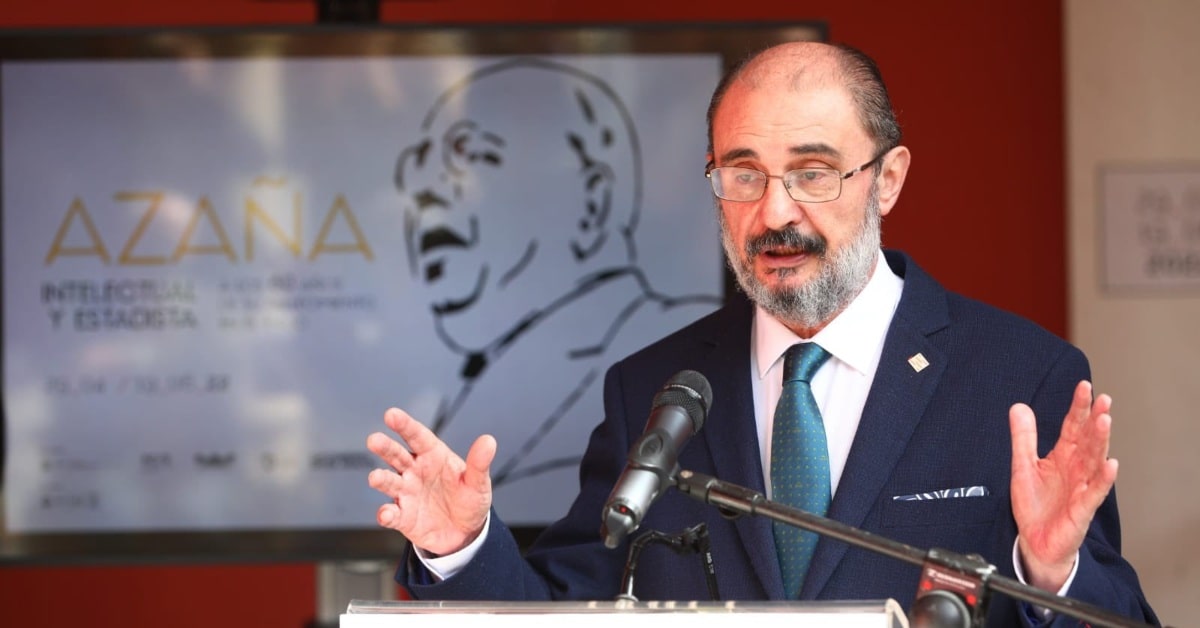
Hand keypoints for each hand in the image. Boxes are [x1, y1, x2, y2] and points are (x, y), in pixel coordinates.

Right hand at [367, 407, 496, 554]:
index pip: (417, 437)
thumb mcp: (478, 482)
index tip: (391, 414)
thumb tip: (489, 440)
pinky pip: (392, 514)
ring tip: (375, 478)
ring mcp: (407, 493)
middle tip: (374, 440)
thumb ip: (479, 463)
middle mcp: (415, 471)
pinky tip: (386, 514)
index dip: (404, 425)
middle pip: (396, 456)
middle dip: (385, 447)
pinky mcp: (403, 517)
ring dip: (381, 479)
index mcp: (433, 456)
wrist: (465, 533)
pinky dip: (386, 514)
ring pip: (389, 482)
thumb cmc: (469, 500)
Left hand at [1010, 380, 1118, 591]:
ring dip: (1101, 441)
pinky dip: (1103, 478)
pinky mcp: (1082, 508)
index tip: (1084, 387)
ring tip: (1105, 421)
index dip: (1078, 407)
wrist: (1035, 540)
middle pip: (1088, 440)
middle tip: (1103, 399)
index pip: (1073, 427)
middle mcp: (1076, 468)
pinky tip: (1111, 464)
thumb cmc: (1035, 505)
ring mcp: (1082, 487)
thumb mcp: (1023, 466)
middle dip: (1095, 419)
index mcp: (1063, 456)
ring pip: (1095, 460)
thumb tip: (1019, 406)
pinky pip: (1095, 491)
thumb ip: (1023, 437)